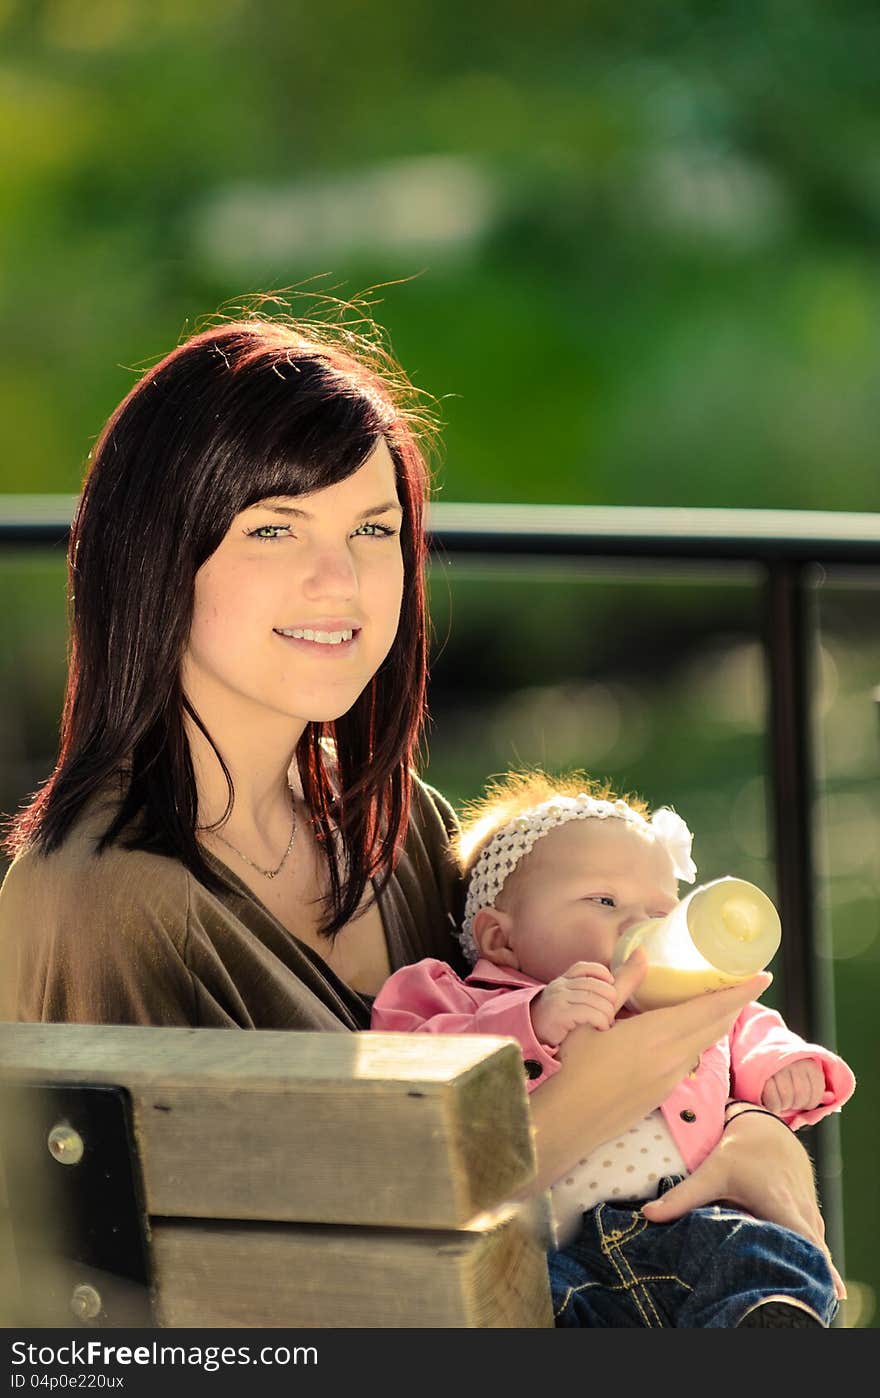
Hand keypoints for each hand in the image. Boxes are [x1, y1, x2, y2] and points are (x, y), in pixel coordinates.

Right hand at [529, 959, 773, 1190]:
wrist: (574, 1118)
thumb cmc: (576, 1066)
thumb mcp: (593, 1018)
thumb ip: (621, 985)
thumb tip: (642, 953)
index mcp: (657, 1034)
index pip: (710, 1008)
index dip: (740, 992)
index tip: (764, 976)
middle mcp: (673, 1056)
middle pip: (717, 1025)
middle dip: (737, 1003)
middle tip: (748, 982)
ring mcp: (672, 1077)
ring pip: (706, 1043)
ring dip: (719, 1021)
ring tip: (721, 1001)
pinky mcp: (666, 1091)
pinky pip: (691, 1058)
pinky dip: (700, 1038)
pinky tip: (688, 1031)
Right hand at [531, 962, 616, 1046]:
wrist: (528, 1035)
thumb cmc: (554, 1022)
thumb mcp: (567, 1001)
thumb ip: (585, 992)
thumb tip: (614, 986)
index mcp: (563, 981)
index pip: (584, 968)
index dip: (602, 973)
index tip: (611, 985)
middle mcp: (560, 987)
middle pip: (594, 984)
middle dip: (610, 997)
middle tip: (612, 1012)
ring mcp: (559, 999)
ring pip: (594, 999)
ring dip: (607, 1013)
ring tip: (607, 1023)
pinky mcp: (559, 1014)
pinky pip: (588, 1012)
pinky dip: (600, 1020)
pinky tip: (601, 1027)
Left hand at [641, 1108, 845, 1299]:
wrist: (766, 1128)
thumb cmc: (739, 1150)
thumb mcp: (711, 1171)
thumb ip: (682, 1196)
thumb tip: (648, 1215)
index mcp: (780, 1205)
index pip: (805, 1244)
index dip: (810, 1269)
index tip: (806, 1290)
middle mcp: (801, 1212)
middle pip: (813, 1256)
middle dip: (807, 1278)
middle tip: (796, 1303)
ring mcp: (810, 1215)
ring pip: (816, 1252)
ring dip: (808, 1271)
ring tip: (795, 1295)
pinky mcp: (810, 1218)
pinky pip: (814, 1245)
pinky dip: (809, 1260)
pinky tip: (800, 1279)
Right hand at [761, 1059, 824, 1114]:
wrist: (764, 1056)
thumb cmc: (789, 1074)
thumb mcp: (806, 1079)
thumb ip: (819, 1092)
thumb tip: (831, 1099)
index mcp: (809, 1064)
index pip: (816, 1094)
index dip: (810, 1103)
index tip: (804, 1102)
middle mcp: (794, 1064)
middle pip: (801, 1097)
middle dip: (796, 1104)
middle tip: (790, 1102)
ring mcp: (778, 1069)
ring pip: (787, 1099)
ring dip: (784, 1106)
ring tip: (781, 1101)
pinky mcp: (763, 1075)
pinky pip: (773, 1100)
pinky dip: (774, 1107)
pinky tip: (772, 1104)